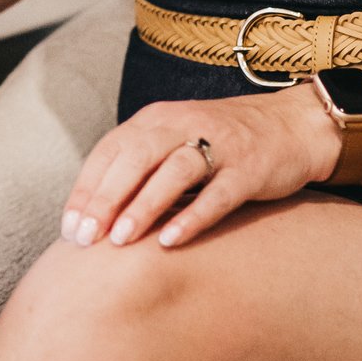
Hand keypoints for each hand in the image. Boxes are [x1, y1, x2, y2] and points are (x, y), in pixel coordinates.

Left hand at [59, 85, 342, 249]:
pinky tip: (170, 241)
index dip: (87, 189)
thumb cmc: (221, 144)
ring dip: (143, 205)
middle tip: (85, 238)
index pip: (110, 151)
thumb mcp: (174, 142)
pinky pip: (218, 193)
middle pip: (135, 158)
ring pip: (174, 172)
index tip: (70, 228)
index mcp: (156, 120)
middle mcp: (183, 125)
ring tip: (120, 240)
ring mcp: (219, 145)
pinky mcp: (249, 168)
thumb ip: (140, 167)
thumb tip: (94, 214)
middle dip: (106, 198)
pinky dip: (193, 216)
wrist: (292, 125)